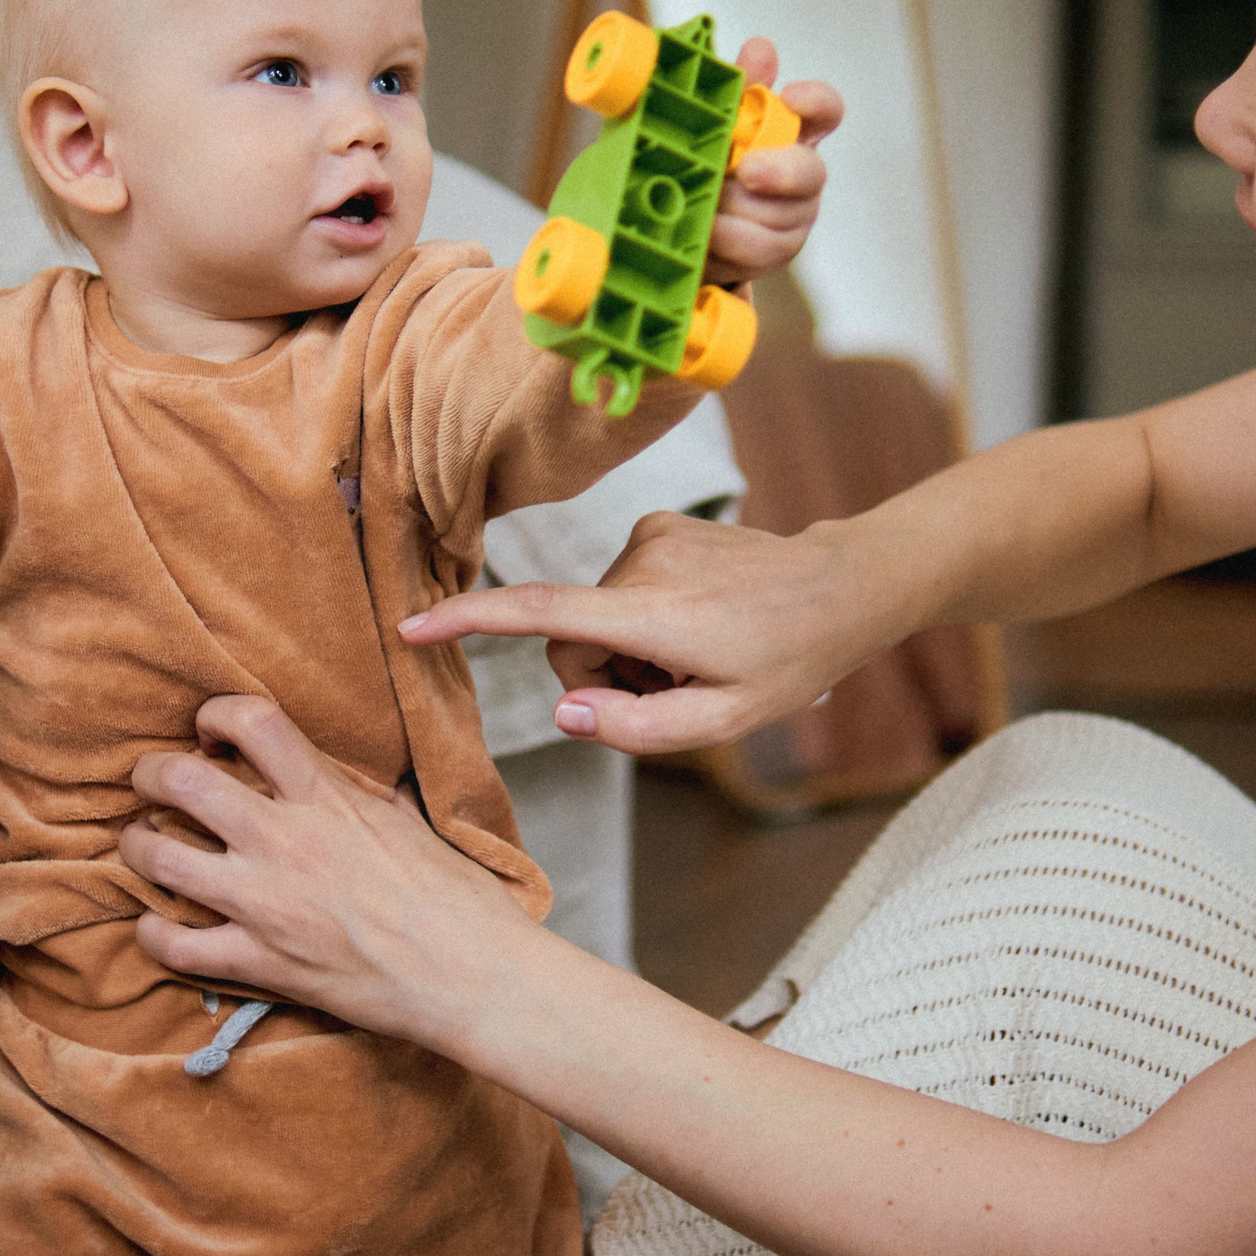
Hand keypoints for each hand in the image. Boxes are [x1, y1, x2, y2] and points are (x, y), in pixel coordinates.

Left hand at [124, 696, 537, 1049]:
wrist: (469, 973)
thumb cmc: (456, 899)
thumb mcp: (413, 821)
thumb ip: (368, 794)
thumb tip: (361, 775)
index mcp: (327, 797)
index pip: (251, 721)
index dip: (215, 714)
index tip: (209, 731)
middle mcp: (284, 841)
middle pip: (180, 781)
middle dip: (150, 774)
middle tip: (152, 783)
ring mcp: (263, 903)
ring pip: (157, 857)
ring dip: (136, 846)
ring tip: (142, 844)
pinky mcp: (258, 961)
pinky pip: (172, 944)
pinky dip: (152, 932)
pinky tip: (156, 925)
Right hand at [400, 511, 888, 752]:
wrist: (844, 586)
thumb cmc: (789, 660)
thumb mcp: (723, 722)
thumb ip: (637, 729)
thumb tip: (562, 713)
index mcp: (653, 616)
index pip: (540, 615)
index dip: (468, 621)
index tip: (411, 628)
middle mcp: (640, 564)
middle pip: (570, 639)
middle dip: (603, 676)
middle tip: (675, 689)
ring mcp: (650, 537)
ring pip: (596, 617)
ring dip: (631, 649)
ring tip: (699, 656)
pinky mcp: (660, 526)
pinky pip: (621, 588)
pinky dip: (645, 617)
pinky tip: (703, 623)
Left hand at [702, 36, 837, 286]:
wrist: (691, 219)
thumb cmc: (712, 159)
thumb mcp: (718, 119)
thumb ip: (741, 85)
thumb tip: (762, 49)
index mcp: (793, 131)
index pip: (824, 111)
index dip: (815, 103)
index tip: (791, 98)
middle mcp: (804, 173)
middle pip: (810, 173)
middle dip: (778, 173)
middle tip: (746, 171)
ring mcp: (795, 215)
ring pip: (778, 215)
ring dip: (736, 209)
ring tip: (705, 203)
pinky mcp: (778, 251)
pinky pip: (760, 249)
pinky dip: (728, 241)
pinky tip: (707, 232)